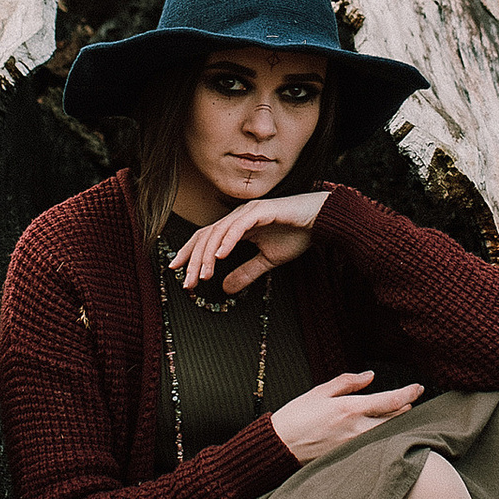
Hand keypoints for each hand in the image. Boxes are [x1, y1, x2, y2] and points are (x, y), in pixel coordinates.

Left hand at [170, 191, 329, 297]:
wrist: (322, 220)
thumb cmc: (297, 235)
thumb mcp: (268, 260)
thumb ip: (246, 272)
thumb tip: (225, 288)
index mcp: (237, 226)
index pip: (206, 238)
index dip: (189, 253)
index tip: (176, 270)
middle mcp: (239, 216)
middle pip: (207, 236)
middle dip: (194, 260)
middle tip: (188, 282)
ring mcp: (249, 211)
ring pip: (219, 232)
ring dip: (208, 255)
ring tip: (203, 275)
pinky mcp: (262, 211)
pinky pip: (240, 226)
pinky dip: (228, 240)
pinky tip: (221, 255)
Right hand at [268, 368, 421, 462]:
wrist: (280, 447)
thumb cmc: (296, 418)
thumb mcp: (319, 392)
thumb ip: (347, 382)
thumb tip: (370, 376)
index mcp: (350, 409)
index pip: (390, 400)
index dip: (409, 393)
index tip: (418, 388)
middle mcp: (357, 429)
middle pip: (395, 420)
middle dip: (406, 408)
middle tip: (412, 399)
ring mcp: (355, 446)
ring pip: (387, 433)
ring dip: (397, 422)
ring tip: (401, 412)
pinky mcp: (351, 457)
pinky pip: (375, 445)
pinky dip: (383, 435)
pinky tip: (384, 430)